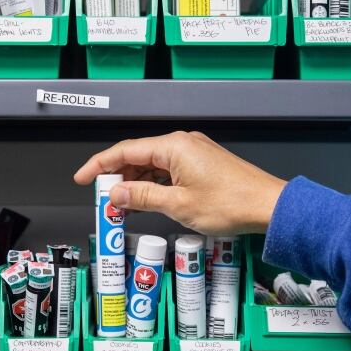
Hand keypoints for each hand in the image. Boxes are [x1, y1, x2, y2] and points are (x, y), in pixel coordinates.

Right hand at [74, 131, 286, 234]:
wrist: (268, 206)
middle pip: (138, 156)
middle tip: (102, 199)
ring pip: (153, 164)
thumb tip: (116, 192)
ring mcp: (193, 153)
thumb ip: (143, 197)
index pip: (125, 151)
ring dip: (136, 183)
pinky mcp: (202, 164)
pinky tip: (146, 200)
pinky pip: (168, 170)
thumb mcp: (178, 205)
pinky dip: (154, 184)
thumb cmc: (230, 204)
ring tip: (122, 204)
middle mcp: (182, 144)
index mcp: (173, 147)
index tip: (82, 178)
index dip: (99, 165)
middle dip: (117, 177)